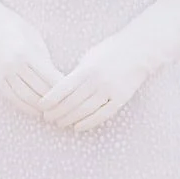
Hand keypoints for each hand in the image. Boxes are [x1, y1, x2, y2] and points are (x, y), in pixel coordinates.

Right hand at [0, 5, 63, 116]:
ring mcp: (5, 74)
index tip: (74, 94)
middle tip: (68, 108)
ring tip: (55, 113)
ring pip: (27, 98)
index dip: (64, 89)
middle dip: (56, 102)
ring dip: (42, 108)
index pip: (50, 77)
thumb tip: (58, 80)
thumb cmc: (17, 28)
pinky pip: (14, 99)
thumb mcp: (35, 39)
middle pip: (40, 90)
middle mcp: (15, 65)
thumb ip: (45, 60)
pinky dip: (27, 108)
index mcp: (28, 53)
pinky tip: (37, 111)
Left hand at [39, 0, 179, 131]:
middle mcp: (97, 81)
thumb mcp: (89, 57)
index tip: (41, 106)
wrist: (138, 51)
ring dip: (70, 119)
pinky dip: (88, 123)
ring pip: (85, 111)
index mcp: (86, 69)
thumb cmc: (110, 51)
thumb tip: (61, 89)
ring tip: (59, 123)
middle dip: (57, 112)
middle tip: (47, 118)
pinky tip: (78, 127)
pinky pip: (102, 115)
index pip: (63, 88)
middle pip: (72, 102)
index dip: (50, 99)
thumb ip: (77, 73)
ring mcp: (109, 91)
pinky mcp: (120, 99)